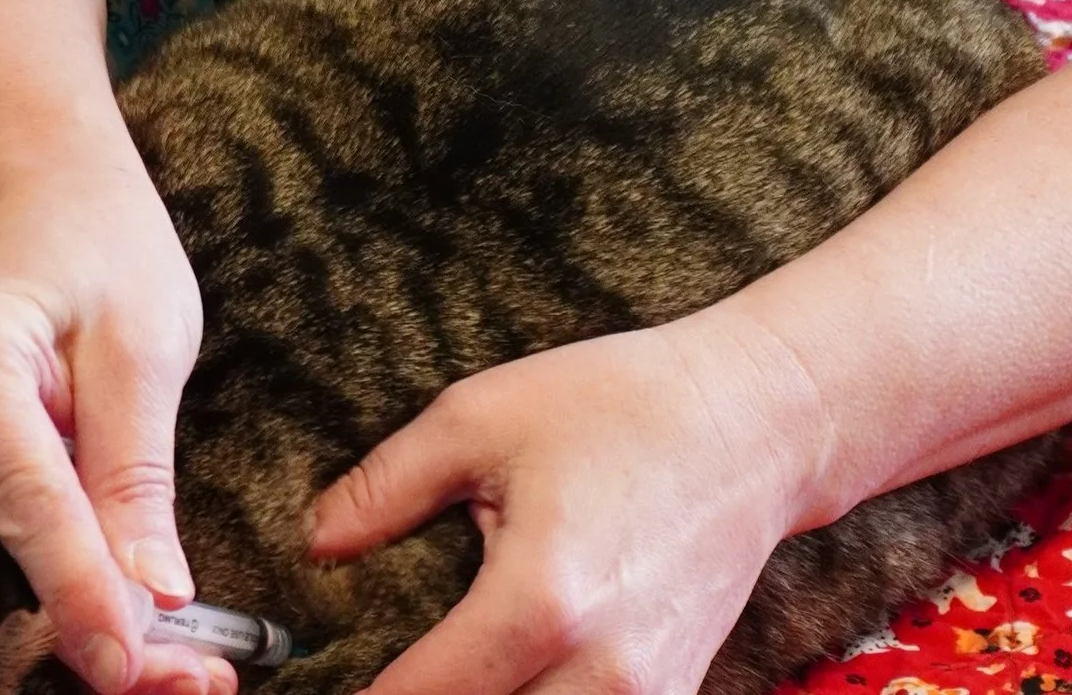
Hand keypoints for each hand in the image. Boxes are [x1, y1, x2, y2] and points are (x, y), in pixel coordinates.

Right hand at [0, 167, 234, 694]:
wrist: (38, 189)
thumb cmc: (102, 243)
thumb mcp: (148, 341)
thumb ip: (136, 474)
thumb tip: (149, 600)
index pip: (21, 498)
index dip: (78, 593)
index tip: (128, 669)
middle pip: (7, 538)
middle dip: (97, 607)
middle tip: (197, 673)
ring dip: (80, 582)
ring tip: (167, 612)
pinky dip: (52, 549)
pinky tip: (107, 562)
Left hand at [311, 311, 818, 694]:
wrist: (753, 422)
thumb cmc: (621, 404)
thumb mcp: (485, 415)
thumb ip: (389, 485)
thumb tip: (317, 544)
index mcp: (540, 601)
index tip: (323, 685)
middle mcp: (598, 675)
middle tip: (393, 679)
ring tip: (450, 677)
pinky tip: (505, 681)